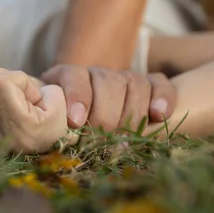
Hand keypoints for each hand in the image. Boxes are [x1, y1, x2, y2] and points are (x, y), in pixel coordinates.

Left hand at [40, 65, 175, 131]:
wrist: (81, 115)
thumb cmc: (61, 123)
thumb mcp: (51, 120)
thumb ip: (50, 122)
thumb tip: (53, 135)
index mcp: (68, 76)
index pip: (74, 77)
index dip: (77, 97)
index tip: (76, 122)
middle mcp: (96, 74)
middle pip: (108, 82)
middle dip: (106, 114)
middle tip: (102, 138)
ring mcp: (123, 78)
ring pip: (134, 83)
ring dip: (132, 113)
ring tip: (127, 138)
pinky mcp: (148, 86)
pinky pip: (160, 83)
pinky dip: (163, 97)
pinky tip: (159, 116)